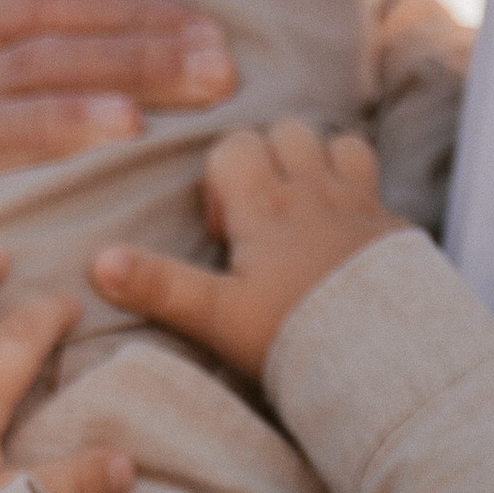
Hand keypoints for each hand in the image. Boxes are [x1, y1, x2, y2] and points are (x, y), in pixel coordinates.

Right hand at [0, 0, 235, 187]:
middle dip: (127, 61)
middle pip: (27, 58)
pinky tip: (99, 179)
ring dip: (74, 117)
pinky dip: (36, 173)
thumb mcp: (72, 22)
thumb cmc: (52, 124)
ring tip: (142, 125)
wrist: (4, 256)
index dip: (129, 14)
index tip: (212, 36)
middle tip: (213, 77)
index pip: (42, 3)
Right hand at [93, 123, 400, 382]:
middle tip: (263, 225)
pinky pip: (377, 187)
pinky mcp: (394, 229)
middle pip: (288, 131)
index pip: (234, 146)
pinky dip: (361, 198)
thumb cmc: (292, 339)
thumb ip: (161, 287)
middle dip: (271, 161)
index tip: (224, 234)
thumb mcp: (216, 318)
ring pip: (339, 144)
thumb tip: (99, 262)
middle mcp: (314, 191)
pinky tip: (350, 238)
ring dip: (320, 166)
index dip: (220, 181)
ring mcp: (359, 205)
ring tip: (306, 218)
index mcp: (266, 204)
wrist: (381, 361)